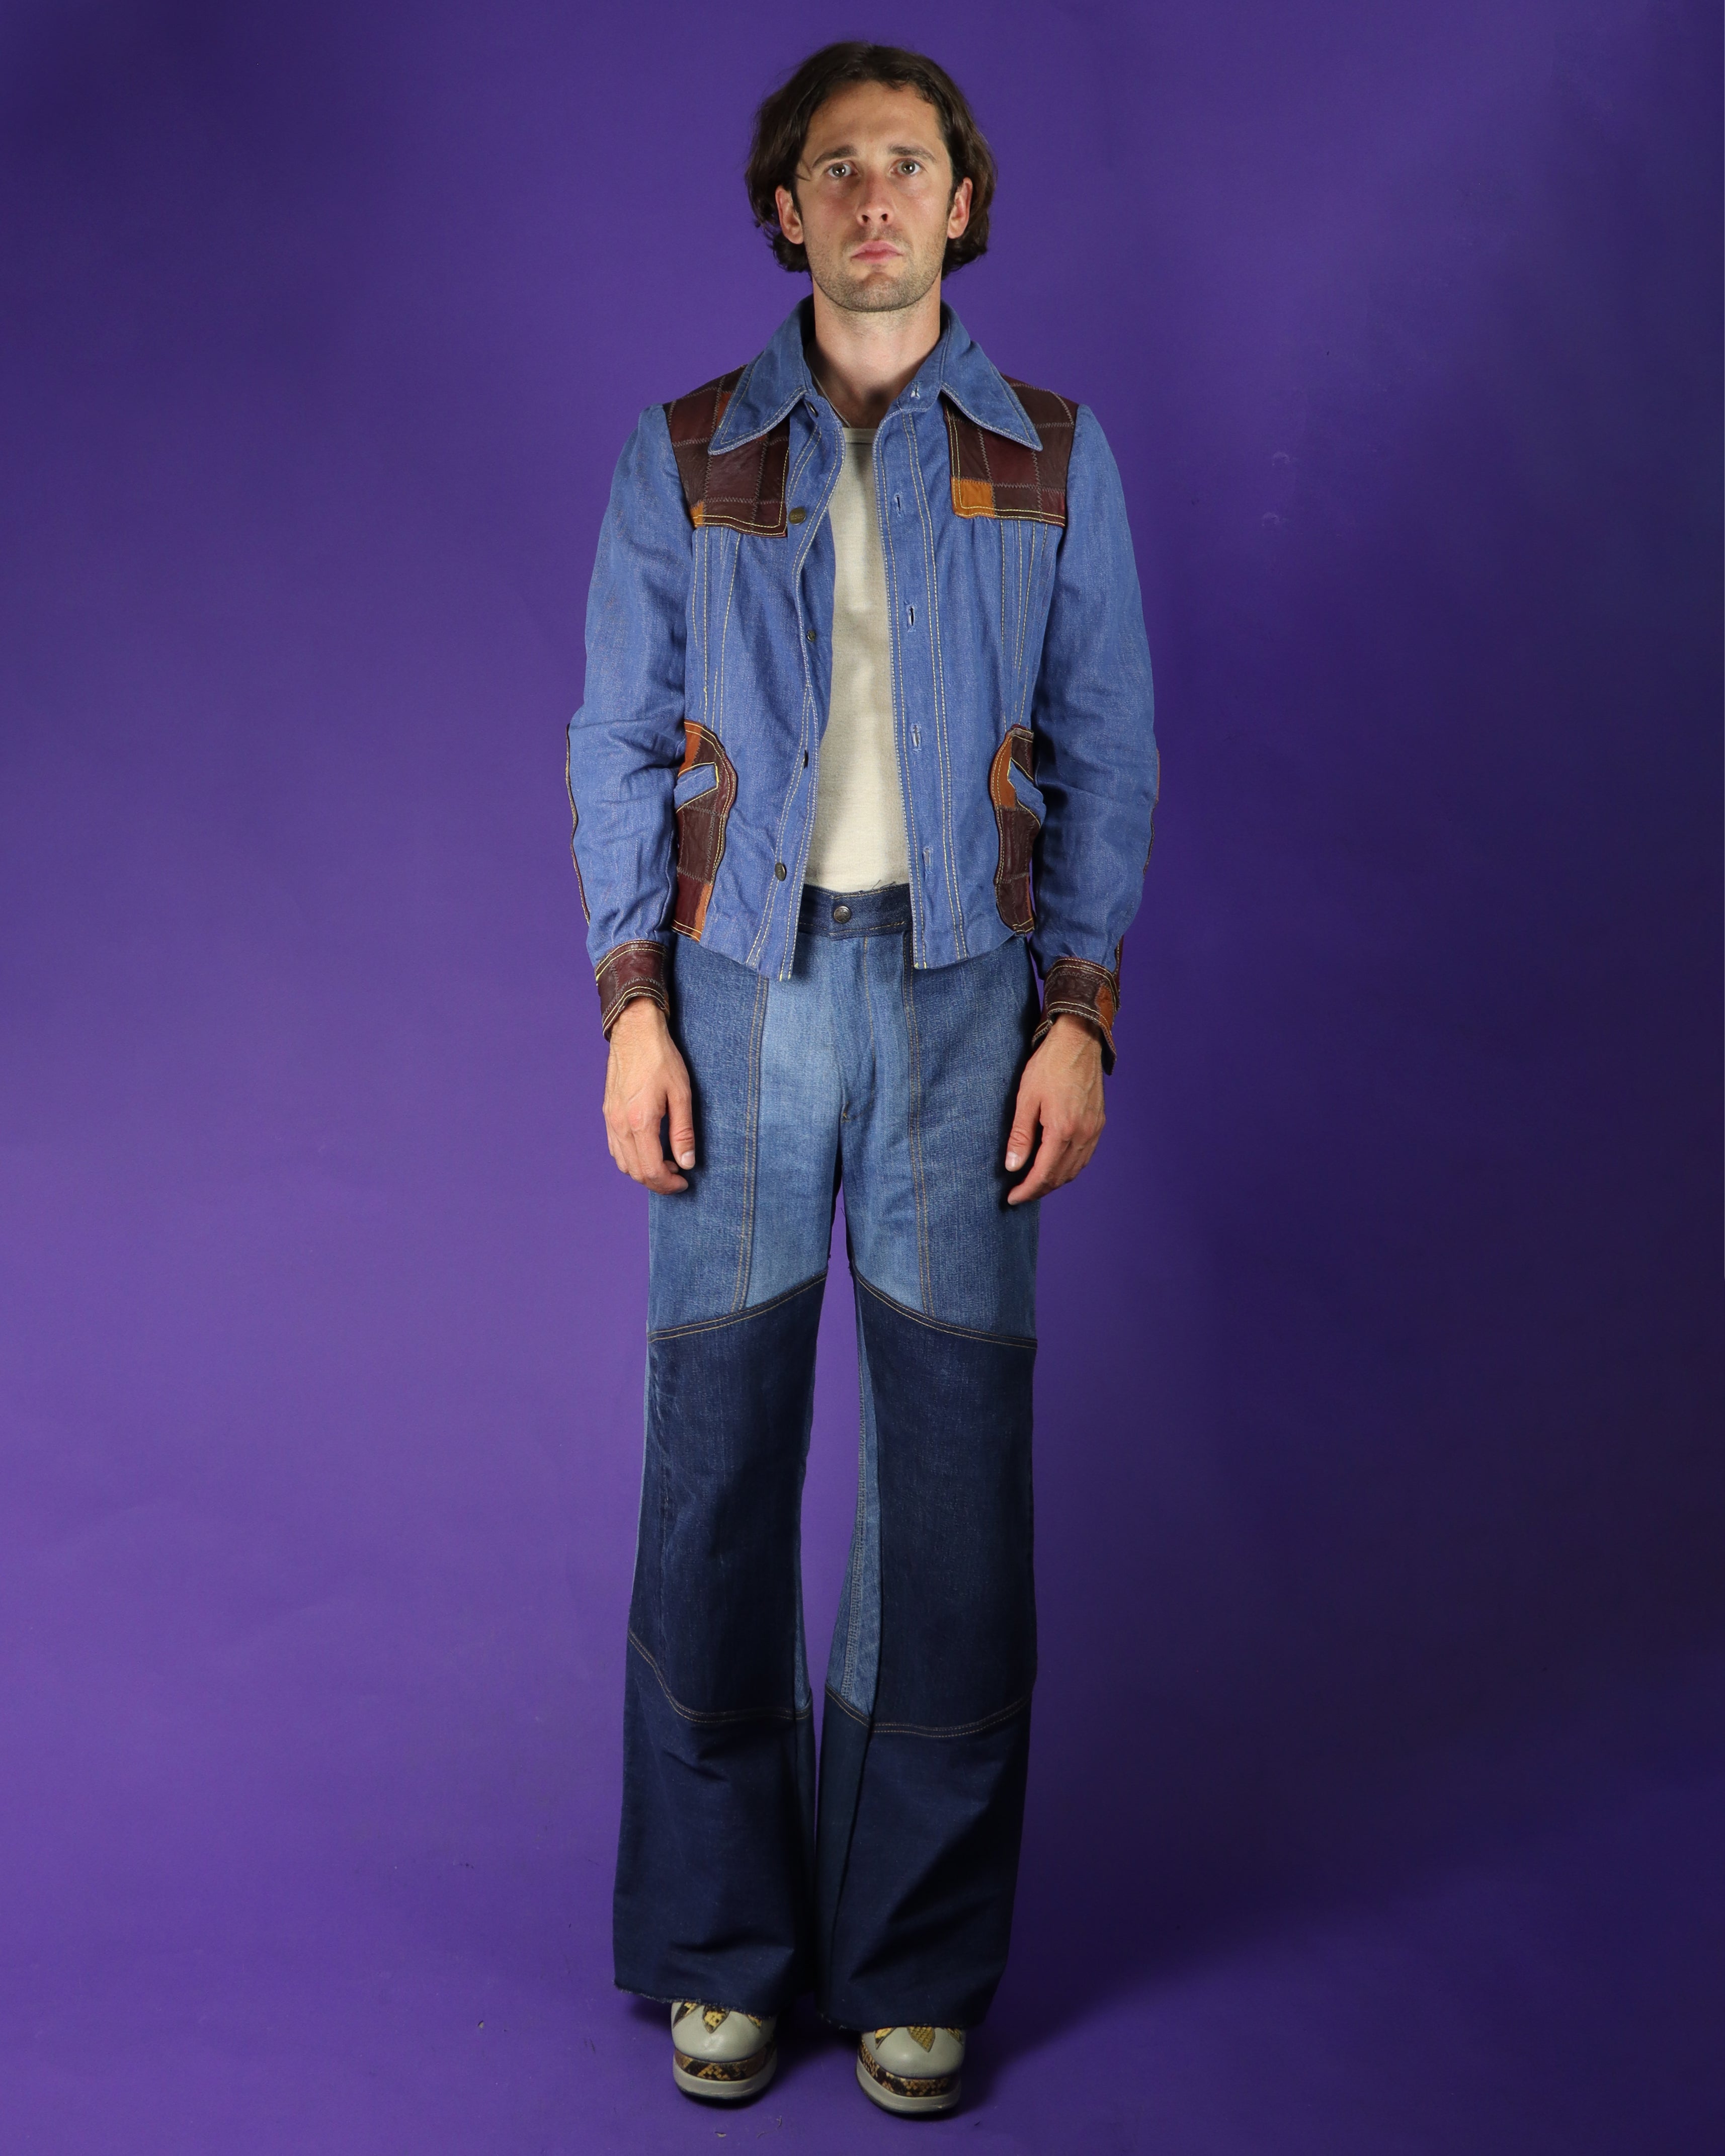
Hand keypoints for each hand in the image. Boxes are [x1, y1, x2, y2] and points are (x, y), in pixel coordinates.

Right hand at [603, 999, 695, 1193]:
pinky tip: (648, 1149)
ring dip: (644, 1171)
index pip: (652, 1170)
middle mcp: (620, 1125)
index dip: (669, 1184)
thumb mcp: (682, 1094)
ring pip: (623, 1163)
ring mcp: (610, 1120)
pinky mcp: (607, 1113)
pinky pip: (615, 1148)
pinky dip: (631, 1158)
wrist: (634, 1032)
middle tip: (679, 1177)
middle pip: (636, 1172)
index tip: (685, 1181)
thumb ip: (683, 1132)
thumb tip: (687, 1163)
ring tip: (666, 1163)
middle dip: (658, 1182)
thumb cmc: (661, 1059)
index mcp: (640, 1122)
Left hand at [1004, 1015, 1105, 1203]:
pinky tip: (1056, 1165)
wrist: (1079, 1040)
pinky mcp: (1099, 1122)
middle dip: (1039, 1189)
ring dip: (1055, 1181)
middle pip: (1061, 1176)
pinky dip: (1070, 1168)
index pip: (1044, 1174)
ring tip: (1035, 1183)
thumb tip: (1013, 1167)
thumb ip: (1020, 1136)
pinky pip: (1085, 1156)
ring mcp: (1094, 1129)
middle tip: (1020, 1193)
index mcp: (1063, 1129)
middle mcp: (1083, 1134)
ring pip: (1075, 1169)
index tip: (1012, 1198)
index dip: (1027, 1190)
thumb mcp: (1026, 1098)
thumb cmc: (1049, 1065)